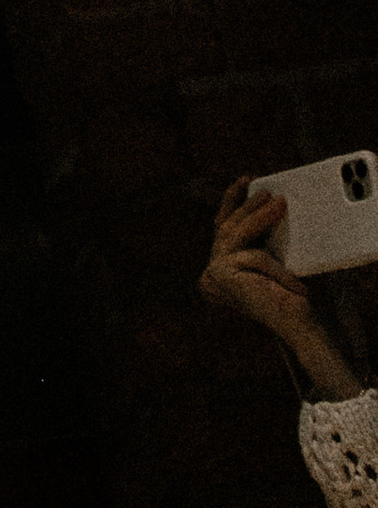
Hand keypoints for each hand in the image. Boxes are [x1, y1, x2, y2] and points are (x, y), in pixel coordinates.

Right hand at [201, 181, 362, 397]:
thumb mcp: (273, 258)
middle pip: (227, 226)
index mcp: (224, 266)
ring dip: (258, 216)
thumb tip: (269, 202)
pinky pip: (253, 257)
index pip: (222, 223)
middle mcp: (213, 270)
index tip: (247, 179)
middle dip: (247, 205)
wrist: (294, 328)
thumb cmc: (289, 296)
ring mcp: (215, 273)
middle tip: (269, 191)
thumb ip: (262, 239)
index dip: (231, 199)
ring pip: (235, 233)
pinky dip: (275, 266)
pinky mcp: (223, 276)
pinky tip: (293, 281)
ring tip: (278, 204)